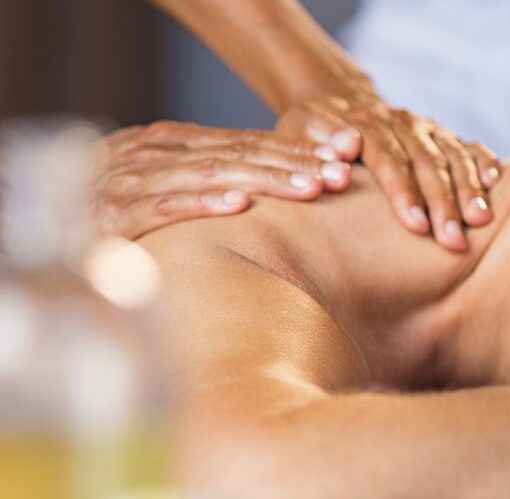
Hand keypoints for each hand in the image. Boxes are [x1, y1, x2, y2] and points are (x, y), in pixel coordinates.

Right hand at [95, 121, 347, 238]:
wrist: (47, 240)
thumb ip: (214, 178)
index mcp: (169, 142)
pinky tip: (239, 205)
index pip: (245, 140)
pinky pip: (162, 207)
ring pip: (209, 174)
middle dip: (294, 161)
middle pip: (236, 153)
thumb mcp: (167, 186)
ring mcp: (129, 182)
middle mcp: (151, 153)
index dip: (296, 147)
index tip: (345, 156)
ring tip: (310, 186)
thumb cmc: (119, 218)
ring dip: (264, 179)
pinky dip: (201, 202)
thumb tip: (283, 181)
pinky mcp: (110, 219)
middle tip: (341, 172)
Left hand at [276, 95, 502, 250]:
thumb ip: (315, 150)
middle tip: (453, 241)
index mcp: (366, 123)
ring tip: (481, 221)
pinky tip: (495, 181)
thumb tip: (340, 157)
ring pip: (453, 155)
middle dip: (443, 203)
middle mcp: (401, 122)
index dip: (403, 192)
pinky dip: (484, 161)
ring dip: (469, 189)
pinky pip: (469, 146)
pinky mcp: (442, 135)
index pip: (389, 158)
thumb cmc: (310, 136)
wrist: (335, 104)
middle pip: (427, 162)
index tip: (416, 227)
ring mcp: (426, 128)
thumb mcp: (297, 137)